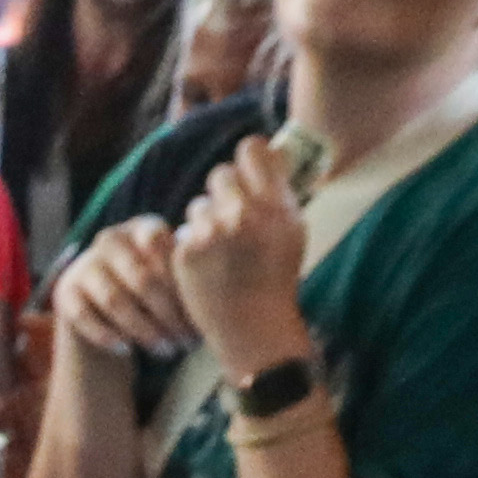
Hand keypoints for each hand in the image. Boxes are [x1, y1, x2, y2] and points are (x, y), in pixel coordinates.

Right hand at [50, 218, 195, 367]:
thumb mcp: (173, 282)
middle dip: (169, 316)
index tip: (199, 318)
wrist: (106, 322)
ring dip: (144, 331)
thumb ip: (189, 275)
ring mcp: (84, 264)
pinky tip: (127, 351)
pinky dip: (109, 337)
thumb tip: (212, 289)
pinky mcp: (64, 292)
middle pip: (142, 279)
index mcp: (144, 227)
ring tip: (166, 351)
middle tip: (187, 343)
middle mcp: (111, 238)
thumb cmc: (153, 300)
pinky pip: (86, 317)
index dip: (182, 287)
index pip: (163, 250)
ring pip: (116, 301)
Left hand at [173, 139, 313, 380]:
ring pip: (199, 205)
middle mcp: (243, 214)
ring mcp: (211, 233)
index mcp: (275, 205)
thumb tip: (264, 157)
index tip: (248, 168)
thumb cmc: (275, 278)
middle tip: (232, 215)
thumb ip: (278, 194)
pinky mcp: (185, 252)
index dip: (248, 158)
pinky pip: (185, 232)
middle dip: (224, 192)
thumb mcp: (292, 231)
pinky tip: (208, 266)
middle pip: (220, 174)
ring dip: (208, 221)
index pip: (250, 150)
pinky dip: (194, 246)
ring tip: (222, 251)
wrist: (252, 326)